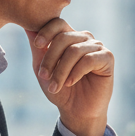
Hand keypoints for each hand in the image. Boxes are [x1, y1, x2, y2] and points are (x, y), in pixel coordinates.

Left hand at [27, 19, 113, 135]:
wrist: (76, 112)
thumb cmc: (60, 90)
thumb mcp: (44, 69)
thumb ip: (38, 48)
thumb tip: (27, 26)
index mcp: (69, 37)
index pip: (58, 23)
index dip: (46, 31)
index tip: (37, 45)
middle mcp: (84, 39)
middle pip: (64, 37)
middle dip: (50, 58)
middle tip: (43, 76)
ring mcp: (97, 47)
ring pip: (74, 50)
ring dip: (61, 70)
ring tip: (55, 86)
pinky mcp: (107, 58)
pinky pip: (89, 59)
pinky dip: (76, 72)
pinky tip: (71, 83)